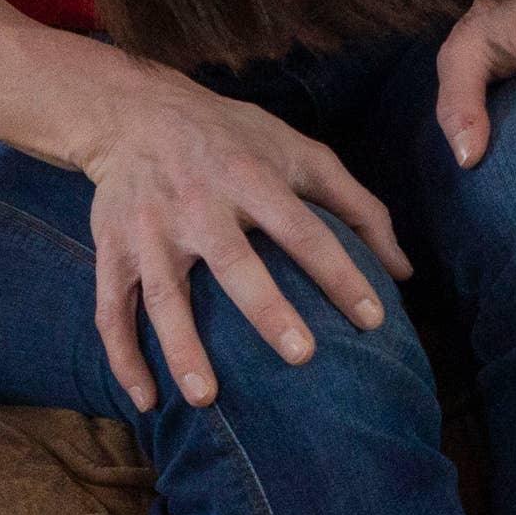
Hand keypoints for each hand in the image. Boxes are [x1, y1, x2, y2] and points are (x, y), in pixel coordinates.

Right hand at [83, 74, 416, 412]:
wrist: (135, 114)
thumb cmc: (236, 140)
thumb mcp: (300, 152)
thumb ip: (356, 206)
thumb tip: (403, 273)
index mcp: (252, 176)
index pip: (305, 230)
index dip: (340, 273)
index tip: (373, 319)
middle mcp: (199, 203)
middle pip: (234, 262)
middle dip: (266, 309)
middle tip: (301, 356)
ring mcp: (149, 231)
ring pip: (164, 297)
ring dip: (182, 349)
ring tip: (206, 398)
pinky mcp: (112, 252)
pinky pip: (112, 311)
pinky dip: (124, 357)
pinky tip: (147, 400)